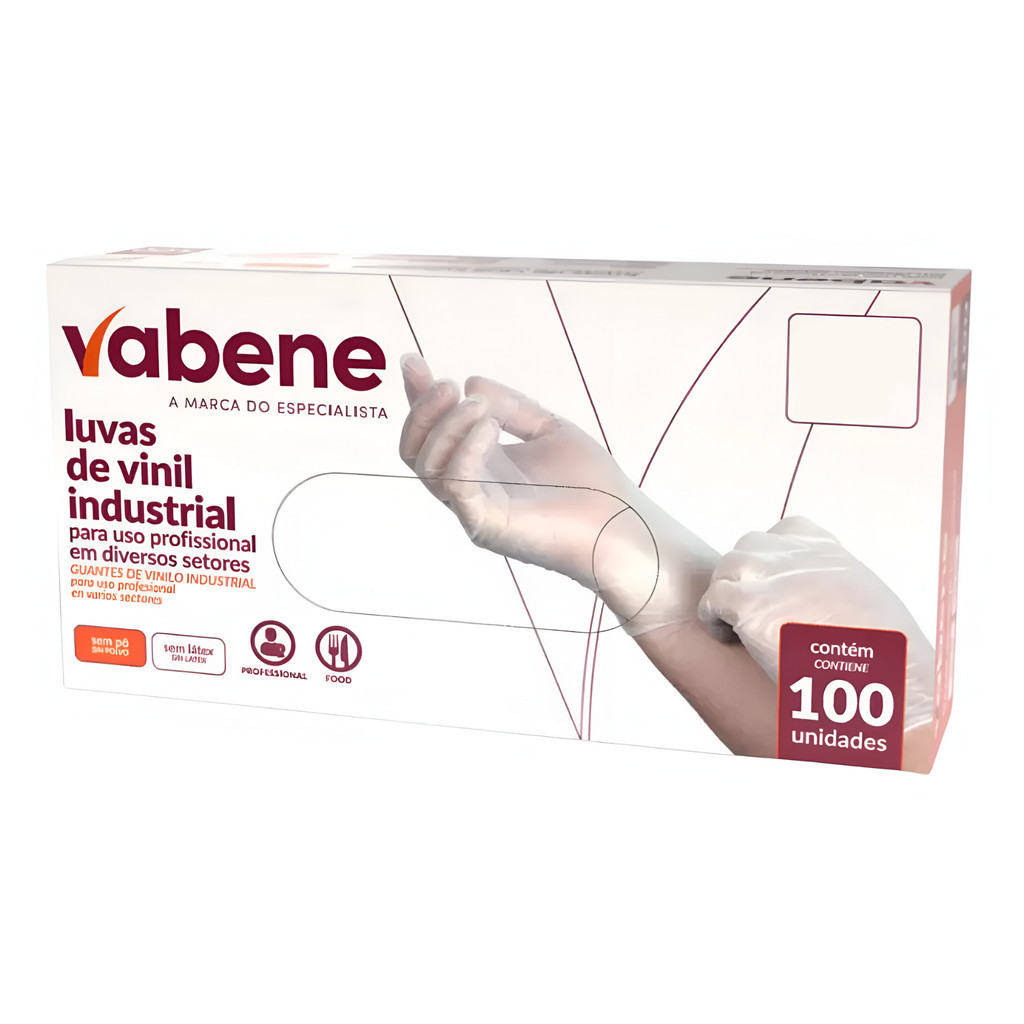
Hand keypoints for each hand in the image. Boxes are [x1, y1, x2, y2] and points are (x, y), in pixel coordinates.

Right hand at [399, 353, 717, 635]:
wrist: (624, 526)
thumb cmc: (593, 487)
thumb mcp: (550, 431)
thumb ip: (512, 408)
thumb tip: (470, 382)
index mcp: (481, 466)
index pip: (433, 431)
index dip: (418, 397)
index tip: (413, 361)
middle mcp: (470, 489)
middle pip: (414, 451)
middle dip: (421, 411)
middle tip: (447, 385)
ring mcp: (475, 509)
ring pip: (428, 466)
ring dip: (446, 426)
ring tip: (479, 407)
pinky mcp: (487, 525)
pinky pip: (456, 486)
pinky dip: (463, 450)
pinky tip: (487, 427)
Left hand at [698, 516, 934, 727]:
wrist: (884, 678)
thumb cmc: (885, 657)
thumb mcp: (869, 604)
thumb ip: (836, 589)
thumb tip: (824, 606)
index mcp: (830, 553)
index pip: (788, 531)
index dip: (773, 558)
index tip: (774, 585)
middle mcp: (798, 554)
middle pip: (751, 546)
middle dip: (746, 576)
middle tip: (750, 611)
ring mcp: (770, 574)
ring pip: (728, 568)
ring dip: (727, 594)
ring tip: (736, 626)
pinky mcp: (748, 603)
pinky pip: (712, 600)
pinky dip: (714, 619)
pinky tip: (728, 638)